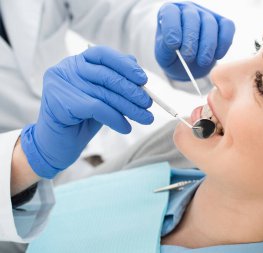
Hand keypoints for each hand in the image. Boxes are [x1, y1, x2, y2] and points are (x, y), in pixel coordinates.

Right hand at [21, 46, 152, 178]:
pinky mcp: (60, 102)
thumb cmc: (81, 119)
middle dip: (132, 91)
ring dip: (129, 108)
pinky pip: (97, 108)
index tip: (143, 79)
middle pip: (107, 76)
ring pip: (104, 94)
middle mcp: (66, 68)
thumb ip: (115, 82)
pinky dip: (115, 118)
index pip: (103, 54)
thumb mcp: (101, 97)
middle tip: (149, 103)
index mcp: (76, 61)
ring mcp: (60, 84)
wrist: (57, 145)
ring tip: (145, 118)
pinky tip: (126, 128)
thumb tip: (138, 68)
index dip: (125, 65)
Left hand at [155, 2, 234, 80]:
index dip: (172, 28)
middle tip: (188, 58)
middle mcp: (188, 10)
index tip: (173, 45)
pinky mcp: (222, 23)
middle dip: (191, 40)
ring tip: (202, 62)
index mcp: (170, 13)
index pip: (170, 12)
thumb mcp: (164, 55)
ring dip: (207, 45)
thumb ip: (166, 48)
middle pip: (192, 18)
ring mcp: (206, 15)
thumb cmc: (173, 56)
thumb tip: (174, 44)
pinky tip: (217, 56)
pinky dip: (224, 42)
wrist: (187, 65)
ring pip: (210, 24)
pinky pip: (227, 27)